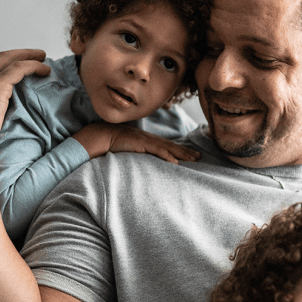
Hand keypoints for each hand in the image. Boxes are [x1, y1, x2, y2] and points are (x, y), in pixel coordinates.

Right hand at [73, 122, 200, 162]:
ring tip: (194, 159)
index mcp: (147, 140)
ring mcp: (146, 141)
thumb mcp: (129, 149)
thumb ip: (138, 154)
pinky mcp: (141, 144)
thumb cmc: (112, 144)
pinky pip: (156, 151)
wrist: (101, 136)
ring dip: (181, 154)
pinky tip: (176, 162)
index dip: (180, 150)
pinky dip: (166, 156)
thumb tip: (144, 165)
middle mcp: (149, 139)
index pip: (167, 146)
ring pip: (168, 148)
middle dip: (186, 151)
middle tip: (200, 157)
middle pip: (172, 146)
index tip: (192, 155)